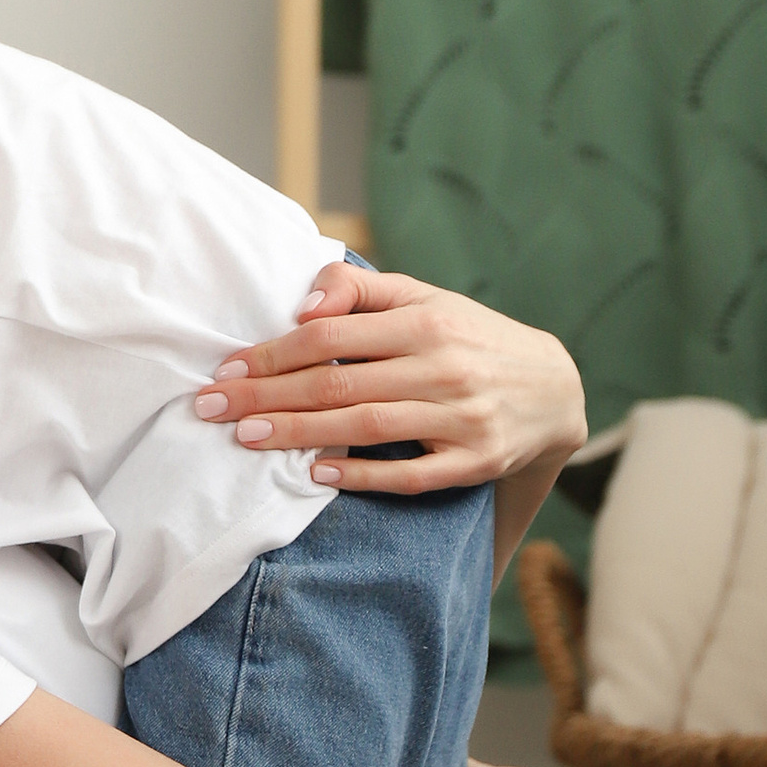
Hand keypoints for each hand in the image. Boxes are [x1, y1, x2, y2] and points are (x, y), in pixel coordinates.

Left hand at [194, 261, 586, 494]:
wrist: (555, 389)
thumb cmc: (470, 337)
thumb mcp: (424, 298)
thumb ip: (359, 290)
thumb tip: (303, 307)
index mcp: (425, 322)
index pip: (330, 337)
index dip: (272, 353)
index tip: (227, 367)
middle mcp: (443, 368)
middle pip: (337, 384)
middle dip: (266, 397)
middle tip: (211, 407)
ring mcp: (461, 418)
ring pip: (366, 427)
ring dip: (300, 434)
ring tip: (248, 436)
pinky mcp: (475, 462)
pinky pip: (412, 476)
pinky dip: (363, 477)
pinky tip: (318, 475)